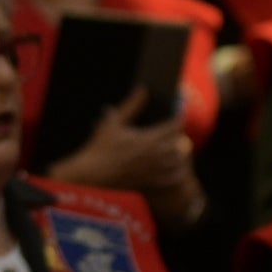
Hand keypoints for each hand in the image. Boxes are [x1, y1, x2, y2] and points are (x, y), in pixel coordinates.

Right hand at [47, 88, 195, 194]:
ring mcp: (154, 170)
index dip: (178, 117)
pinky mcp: (151, 182)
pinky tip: (173, 166)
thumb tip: (143, 89)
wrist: (91, 176)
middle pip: (180, 142)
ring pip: (179, 160)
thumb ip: (132, 105)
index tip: (176, 112)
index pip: (174, 125)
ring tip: (175, 146)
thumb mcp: (114, 123)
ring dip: (180, 152)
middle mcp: (154, 156)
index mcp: (147, 139)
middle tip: (173, 129)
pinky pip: (173, 177)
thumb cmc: (100, 149)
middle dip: (178, 135)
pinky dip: (177, 171)